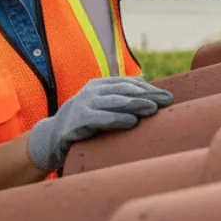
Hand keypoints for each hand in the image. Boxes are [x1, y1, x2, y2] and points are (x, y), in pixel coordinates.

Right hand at [27, 76, 174, 172]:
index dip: (148, 89)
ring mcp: (84, 104)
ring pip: (115, 102)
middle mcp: (92, 91)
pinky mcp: (79, 120)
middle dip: (148, 95)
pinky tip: (132, 121)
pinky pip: (102, 118)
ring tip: (153, 108)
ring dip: (136, 104)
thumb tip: (149, 92)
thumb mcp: (100, 106)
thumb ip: (119, 99)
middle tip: (167, 101)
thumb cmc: (84, 122)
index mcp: (99, 85)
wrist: (53, 136)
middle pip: (125, 91)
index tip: (167, 97)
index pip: (128, 83)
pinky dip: (118, 119)